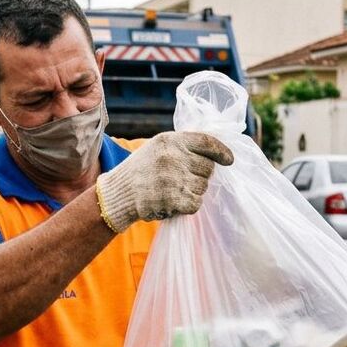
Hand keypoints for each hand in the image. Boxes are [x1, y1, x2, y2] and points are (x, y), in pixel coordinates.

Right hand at [95, 132, 233, 232]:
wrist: (118, 194)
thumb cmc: (139, 171)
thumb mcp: (157, 148)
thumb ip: (182, 146)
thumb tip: (214, 153)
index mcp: (170, 141)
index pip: (206, 142)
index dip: (221, 151)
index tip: (229, 160)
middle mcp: (173, 157)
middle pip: (207, 168)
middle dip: (199, 175)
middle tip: (182, 180)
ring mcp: (173, 178)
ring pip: (203, 187)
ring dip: (192, 191)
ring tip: (172, 190)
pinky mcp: (173, 199)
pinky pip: (196, 203)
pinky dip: (188, 205)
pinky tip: (174, 202)